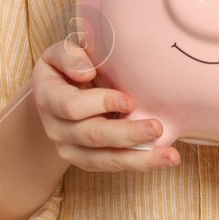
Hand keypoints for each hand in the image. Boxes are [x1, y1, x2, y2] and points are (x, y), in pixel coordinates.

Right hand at [30, 38, 180, 172]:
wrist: (56, 97)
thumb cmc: (65, 68)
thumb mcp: (61, 54)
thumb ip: (69, 56)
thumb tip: (87, 71)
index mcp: (48, 97)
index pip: (72, 106)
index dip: (100, 103)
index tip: (128, 100)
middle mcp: (56, 128)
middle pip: (92, 136)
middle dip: (126, 134)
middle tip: (156, 128)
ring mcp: (70, 149)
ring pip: (105, 159)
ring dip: (139, 158)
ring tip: (170, 156)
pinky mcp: (87, 161)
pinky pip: (113, 165)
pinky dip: (139, 163)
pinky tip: (163, 158)